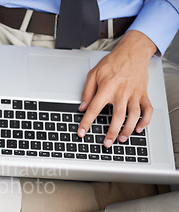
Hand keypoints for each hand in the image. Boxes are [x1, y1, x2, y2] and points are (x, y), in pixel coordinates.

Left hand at [77, 30, 156, 146]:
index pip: (94, 109)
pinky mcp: (143, 94)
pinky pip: (147, 109)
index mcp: (107, 88)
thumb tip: (82, 107)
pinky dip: (145, 120)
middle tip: (107, 143)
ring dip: (128, 129)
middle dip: (111, 132)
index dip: (86, 123)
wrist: (133, 51)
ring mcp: (134, 94)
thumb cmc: (113, 62)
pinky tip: (139, 128)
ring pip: (133, 116)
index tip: (81, 132)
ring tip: (122, 139)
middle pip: (117, 117)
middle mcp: (121, 92)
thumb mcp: (94, 74)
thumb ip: (87, 92)